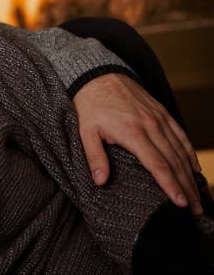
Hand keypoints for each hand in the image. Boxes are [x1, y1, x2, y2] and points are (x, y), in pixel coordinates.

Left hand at [73, 73, 202, 214]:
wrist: (97, 75)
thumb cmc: (90, 105)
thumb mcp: (85, 131)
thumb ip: (94, 156)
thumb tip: (100, 180)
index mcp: (133, 133)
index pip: (157, 164)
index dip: (170, 185)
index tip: (180, 202)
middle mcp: (151, 126)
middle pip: (174, 161)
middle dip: (186, 187)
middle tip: (195, 208)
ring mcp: (158, 118)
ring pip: (180, 150)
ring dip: (191, 174)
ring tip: (197, 195)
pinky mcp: (161, 112)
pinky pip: (180, 134)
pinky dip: (190, 152)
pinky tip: (194, 168)